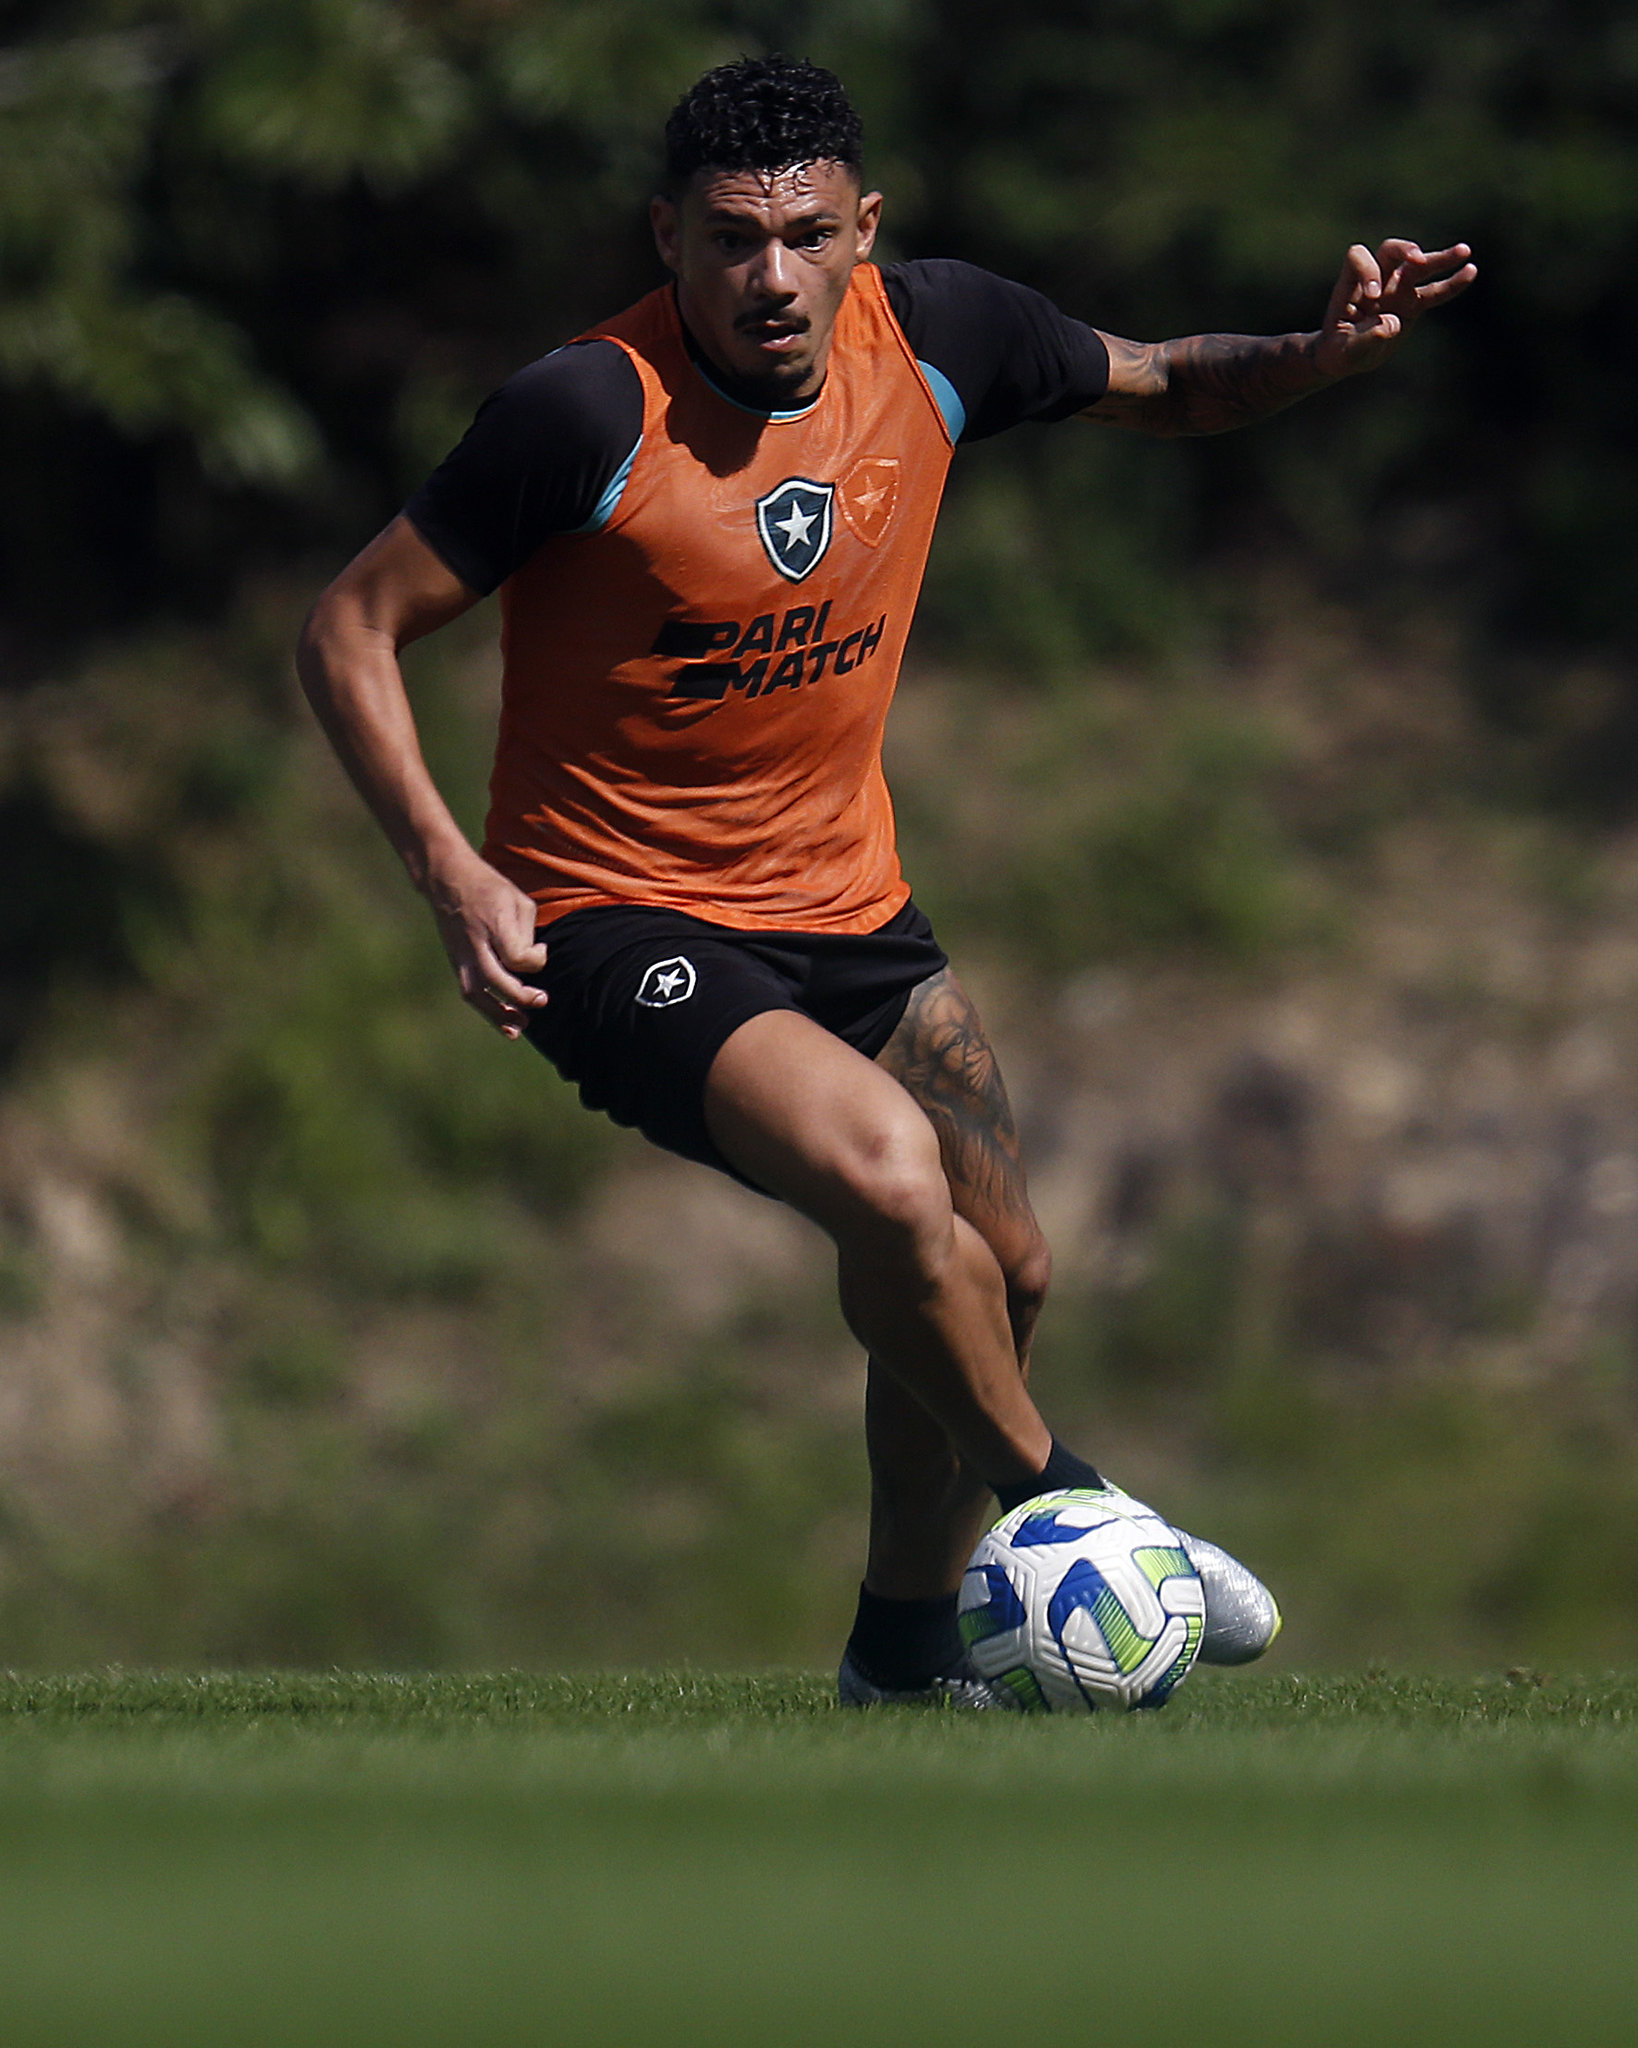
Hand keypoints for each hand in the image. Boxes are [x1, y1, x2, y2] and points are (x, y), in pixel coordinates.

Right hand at [424, 847, 548, 1037]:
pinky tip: (503, 1023)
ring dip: (498, 1014)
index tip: (540, 949)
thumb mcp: (518, 900)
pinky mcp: (455, 961)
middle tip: (542, 1001)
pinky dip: (486, 1010)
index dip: (536, 958)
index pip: (517, 956)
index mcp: (493, 923)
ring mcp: (460, 954)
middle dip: (520, 997)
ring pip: (476, 993)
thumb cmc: (490, 887)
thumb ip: (529, 933)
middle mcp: (474, 942)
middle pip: (496, 979)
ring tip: (519, 1028)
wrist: (447, 879)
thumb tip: (532, 961)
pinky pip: (469, 991)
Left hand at [1314, 238, 1476, 377]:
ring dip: (1440, 259)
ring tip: (1464, 251)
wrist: (1348, 357)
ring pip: (1419, 266)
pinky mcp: (1412, 303)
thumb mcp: (1347, 351)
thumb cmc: (1341, 351)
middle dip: (1405, 251)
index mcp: (1351, 285)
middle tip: (1418, 260)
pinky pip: (1435, 291)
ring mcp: (1396, 289)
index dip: (1368, 270)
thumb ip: (1365, 338)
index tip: (1374, 296)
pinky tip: (1471, 271)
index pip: (1359, 258)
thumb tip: (1391, 324)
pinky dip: (1452, 282)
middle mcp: (1375, 280)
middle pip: (1392, 251)